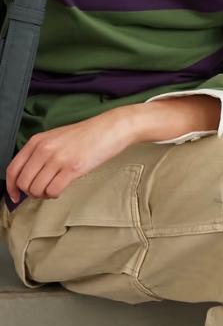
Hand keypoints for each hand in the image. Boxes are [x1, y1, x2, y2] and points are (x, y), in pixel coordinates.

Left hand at [5, 96, 220, 202]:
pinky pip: (53, 190)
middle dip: (30, 193)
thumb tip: (30, 175)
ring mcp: (57, 159)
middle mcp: (43, 149)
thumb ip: (40, 153)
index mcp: (37, 141)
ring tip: (53, 189)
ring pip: (37, 189)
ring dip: (43, 194)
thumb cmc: (85, 135)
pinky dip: (54, 194)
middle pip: (24, 182)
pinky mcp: (72, 169)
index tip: (14, 197)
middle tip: (41, 192)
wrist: (109, 129)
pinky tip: (60, 189)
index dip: (11, 187)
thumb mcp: (56, 139)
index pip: (13, 169)